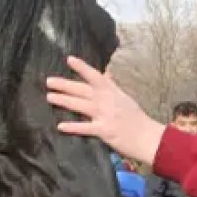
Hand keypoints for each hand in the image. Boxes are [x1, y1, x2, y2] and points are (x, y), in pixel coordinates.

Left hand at [46, 56, 166, 164]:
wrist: (148, 137)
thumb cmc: (136, 118)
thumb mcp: (125, 98)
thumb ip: (112, 86)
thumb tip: (106, 74)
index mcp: (112, 91)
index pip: (95, 76)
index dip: (82, 67)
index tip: (69, 59)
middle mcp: (107, 100)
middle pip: (82, 90)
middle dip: (64, 85)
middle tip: (48, 81)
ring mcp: (105, 115)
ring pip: (80, 105)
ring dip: (63, 100)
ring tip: (49, 97)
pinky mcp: (104, 130)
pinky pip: (85, 128)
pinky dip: (72, 126)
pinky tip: (60, 125)